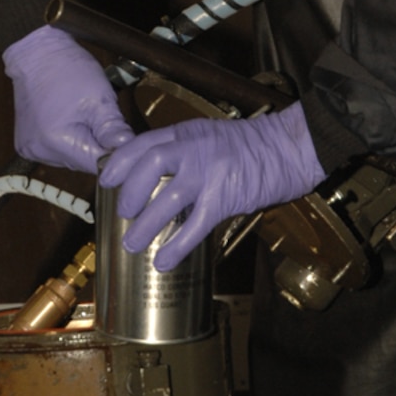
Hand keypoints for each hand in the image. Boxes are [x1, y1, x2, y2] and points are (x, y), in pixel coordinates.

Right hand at [2, 27, 133, 172]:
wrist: (36, 53)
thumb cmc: (67, 69)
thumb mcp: (100, 98)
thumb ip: (114, 130)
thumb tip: (130, 152)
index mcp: (57, 142)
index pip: (98, 165)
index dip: (115, 154)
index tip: (120, 137)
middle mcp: (40, 151)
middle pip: (84, 163)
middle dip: (98, 146)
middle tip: (101, 118)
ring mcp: (30, 149)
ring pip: (72, 158)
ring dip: (83, 144)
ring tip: (83, 116)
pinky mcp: (26, 145)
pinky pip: (57, 151)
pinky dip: (68, 140)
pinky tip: (69, 120)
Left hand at [98, 104, 325, 269]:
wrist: (289, 149)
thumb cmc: (252, 146)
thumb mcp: (209, 136)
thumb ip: (182, 150)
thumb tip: (153, 173)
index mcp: (187, 133)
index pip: (142, 144)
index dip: (119, 163)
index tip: (106, 180)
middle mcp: (193, 150)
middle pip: (147, 167)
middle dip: (129, 193)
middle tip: (123, 213)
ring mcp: (209, 174)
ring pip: (165, 201)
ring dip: (144, 226)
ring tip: (132, 243)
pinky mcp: (225, 199)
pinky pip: (194, 227)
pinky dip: (176, 247)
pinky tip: (164, 262)